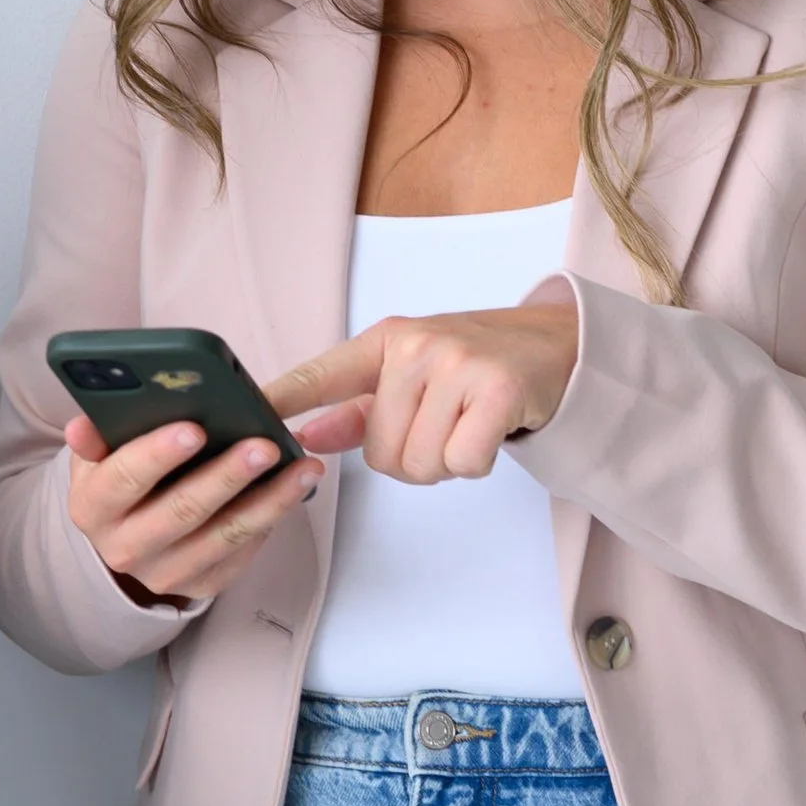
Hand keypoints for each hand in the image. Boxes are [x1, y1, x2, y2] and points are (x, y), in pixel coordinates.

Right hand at [65, 405, 326, 607]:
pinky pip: (241, 553)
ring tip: (303, 467)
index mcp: (93, 508)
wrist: (124, 539)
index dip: (157, 454)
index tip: (194, 428)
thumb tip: (82, 425)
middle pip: (182, 511)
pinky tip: (295, 491)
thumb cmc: (117, 480)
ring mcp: (165, 574)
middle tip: (264, 445)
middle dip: (226, 476)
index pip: (123, 479)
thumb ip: (96, 437)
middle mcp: (125, 549)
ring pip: (223, 536)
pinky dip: (271, 520)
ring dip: (269, 500)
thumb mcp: (97, 456)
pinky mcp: (200, 586)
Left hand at [267, 295, 579, 485]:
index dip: (281, 401)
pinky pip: (462, 462)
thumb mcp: (413, 376)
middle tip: (446, 426)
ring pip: (420, 463)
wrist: (559, 346)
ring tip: (469, 424)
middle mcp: (416, 347)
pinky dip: (477, 462)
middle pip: (382, 454)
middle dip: (413, 459)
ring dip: (447, 462)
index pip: (321, 375)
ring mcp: (455, 364)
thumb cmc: (478, 365)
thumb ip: (360, 409)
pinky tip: (491, 430)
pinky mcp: (496, 389)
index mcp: (386, 342)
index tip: (246, 419)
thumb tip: (311, 436)